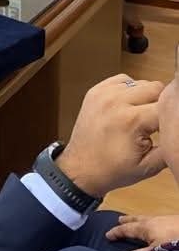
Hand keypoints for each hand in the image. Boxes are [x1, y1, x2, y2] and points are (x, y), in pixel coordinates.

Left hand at [56, 74, 164, 197]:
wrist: (81, 168)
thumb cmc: (113, 169)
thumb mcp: (149, 166)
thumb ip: (170, 147)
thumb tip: (177, 132)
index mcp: (131, 120)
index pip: (166, 106)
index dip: (172, 117)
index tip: (169, 127)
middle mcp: (117, 101)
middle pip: (156, 88)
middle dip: (162, 105)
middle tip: (157, 123)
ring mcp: (104, 93)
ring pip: (141, 82)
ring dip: (146, 97)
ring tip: (142, 117)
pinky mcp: (96, 90)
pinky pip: (123, 80)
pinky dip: (130, 90)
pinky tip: (129, 107)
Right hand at [106, 213, 178, 250]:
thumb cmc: (172, 242)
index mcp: (144, 227)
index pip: (126, 229)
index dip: (116, 232)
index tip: (106, 235)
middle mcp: (150, 220)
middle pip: (135, 219)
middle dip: (126, 221)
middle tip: (118, 221)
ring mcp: (161, 218)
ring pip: (144, 218)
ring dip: (135, 220)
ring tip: (132, 221)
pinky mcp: (170, 220)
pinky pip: (152, 219)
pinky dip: (146, 221)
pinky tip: (152, 225)